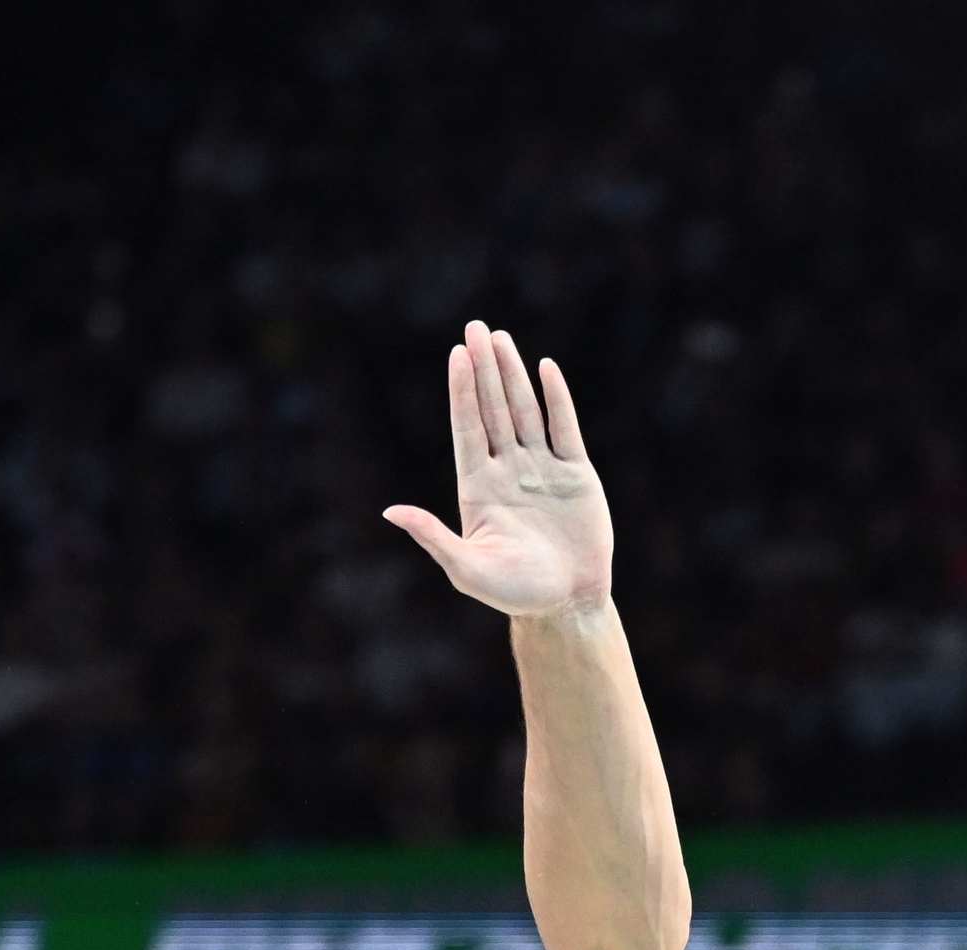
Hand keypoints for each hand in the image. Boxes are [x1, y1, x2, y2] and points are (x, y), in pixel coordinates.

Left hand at [389, 321, 612, 618]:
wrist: (568, 603)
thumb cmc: (514, 592)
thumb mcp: (466, 569)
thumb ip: (432, 537)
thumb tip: (390, 511)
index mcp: (478, 487)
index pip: (468, 428)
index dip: (462, 392)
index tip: (456, 355)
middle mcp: (507, 470)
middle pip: (493, 409)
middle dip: (484, 369)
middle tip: (475, 327)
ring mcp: (542, 469)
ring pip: (524, 410)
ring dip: (512, 374)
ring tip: (500, 337)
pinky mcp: (576, 475)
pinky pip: (564, 428)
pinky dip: (557, 398)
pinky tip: (545, 369)